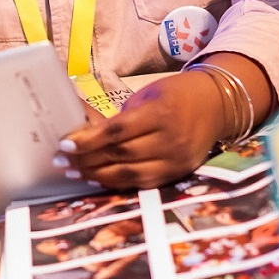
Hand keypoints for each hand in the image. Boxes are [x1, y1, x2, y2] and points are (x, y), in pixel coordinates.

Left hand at [57, 71, 224, 188]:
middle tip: (61, 159)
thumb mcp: (148, 95)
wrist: (217, 105)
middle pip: (121, 155)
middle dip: (86, 160)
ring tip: (73, 171)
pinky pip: (142, 183)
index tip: (64, 143)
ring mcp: (176, 160)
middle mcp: (171, 140)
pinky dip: (117, 183)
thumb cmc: (175, 94)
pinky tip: (97, 178)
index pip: (117, 132)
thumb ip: (121, 118)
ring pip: (129, 174)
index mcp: (161, 113)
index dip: (88, 141)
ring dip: (97, 175)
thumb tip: (82, 132)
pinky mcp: (178, 174)